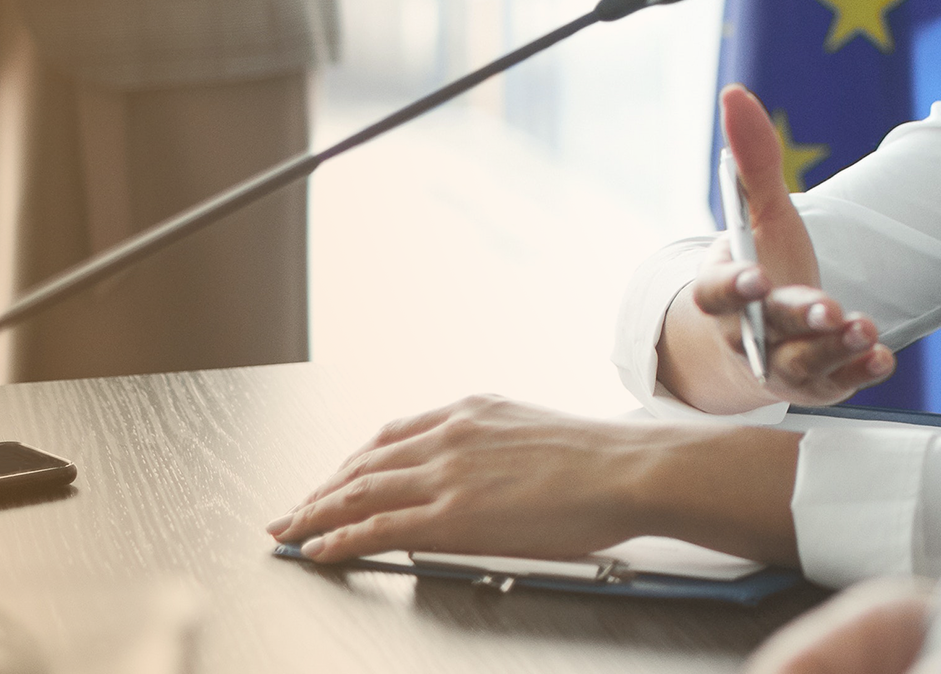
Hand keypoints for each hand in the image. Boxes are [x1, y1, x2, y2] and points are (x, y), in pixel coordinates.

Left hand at [262, 394, 797, 565]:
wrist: (628, 470)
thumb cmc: (602, 460)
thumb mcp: (536, 434)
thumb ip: (497, 448)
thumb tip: (486, 473)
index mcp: (471, 413)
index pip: (392, 437)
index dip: (354, 462)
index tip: (336, 478)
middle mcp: (448, 435)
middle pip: (363, 463)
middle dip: (322, 489)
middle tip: (294, 510)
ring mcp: (445, 473)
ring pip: (357, 492)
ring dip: (315, 513)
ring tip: (290, 532)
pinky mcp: (448, 515)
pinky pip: (374, 527)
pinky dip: (337, 538)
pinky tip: (317, 549)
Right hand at [661, 86, 899, 409]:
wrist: (768, 337)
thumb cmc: (763, 263)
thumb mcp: (759, 215)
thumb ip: (752, 160)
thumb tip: (735, 93)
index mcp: (723, 294)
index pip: (715, 295)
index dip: (732, 289)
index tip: (756, 276)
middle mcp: (748, 338)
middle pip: (766, 333)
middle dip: (796, 320)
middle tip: (826, 308)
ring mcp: (782, 366)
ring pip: (802, 364)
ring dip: (832, 347)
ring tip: (862, 326)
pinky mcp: (819, 384)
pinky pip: (839, 383)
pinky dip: (859, 371)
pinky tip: (882, 357)